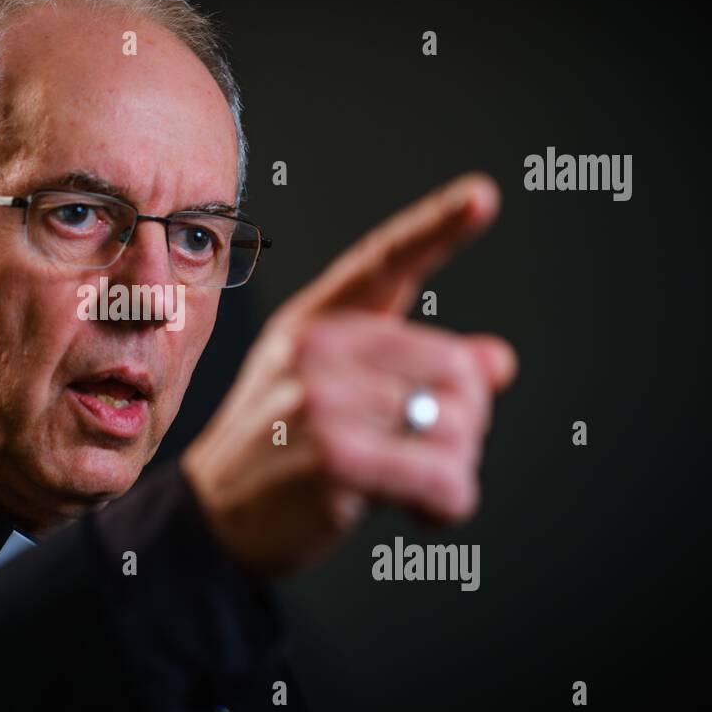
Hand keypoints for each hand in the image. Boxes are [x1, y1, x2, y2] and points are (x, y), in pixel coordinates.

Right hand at [180, 172, 517, 577]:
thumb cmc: (278, 453)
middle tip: (428, 454)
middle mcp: (316, 351)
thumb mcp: (332, 396)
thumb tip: (498, 361)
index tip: (483, 195)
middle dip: (464, 424)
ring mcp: (322, 401)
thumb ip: (411, 370)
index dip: (435, 227)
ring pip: (457, 427)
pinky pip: (443, 477)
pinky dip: (449, 505)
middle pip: (457, 370)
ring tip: (413, 488)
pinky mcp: (335, 458)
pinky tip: (422, 512)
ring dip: (455, 472)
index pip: (382, 264)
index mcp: (314, 324)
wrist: (213, 516)